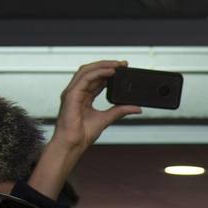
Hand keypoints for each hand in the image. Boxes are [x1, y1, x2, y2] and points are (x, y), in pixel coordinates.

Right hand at [28, 61, 140, 199]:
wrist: (73, 143)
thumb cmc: (83, 134)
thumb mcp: (107, 118)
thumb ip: (120, 110)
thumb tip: (136, 107)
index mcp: (84, 96)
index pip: (96, 79)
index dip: (109, 72)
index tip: (123, 70)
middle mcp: (77, 91)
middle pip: (91, 71)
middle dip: (107, 65)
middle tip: (123, 64)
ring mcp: (72, 91)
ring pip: (87, 71)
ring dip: (103, 65)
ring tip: (118, 65)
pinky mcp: (71, 94)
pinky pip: (85, 78)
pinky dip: (98, 73)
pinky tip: (110, 72)